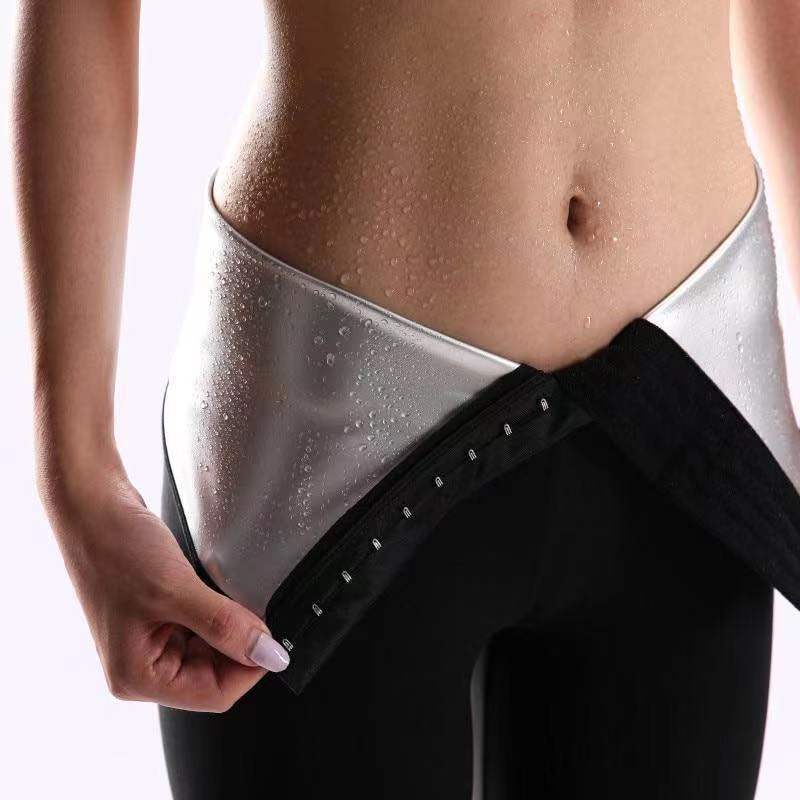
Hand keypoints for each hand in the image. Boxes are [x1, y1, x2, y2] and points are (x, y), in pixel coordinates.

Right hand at [37, 455, 289, 712]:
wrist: (92, 504)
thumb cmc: (114, 547)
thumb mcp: (176, 590)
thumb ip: (226, 626)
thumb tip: (269, 654)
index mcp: (137, 677)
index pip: (214, 694)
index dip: (250, 667)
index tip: (275, 641)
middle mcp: (141, 666)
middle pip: (215, 673)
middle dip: (239, 643)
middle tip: (253, 608)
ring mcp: (150, 640)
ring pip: (212, 648)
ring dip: (229, 625)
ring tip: (226, 594)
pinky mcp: (158, 615)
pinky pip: (202, 625)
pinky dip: (217, 610)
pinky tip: (216, 589)